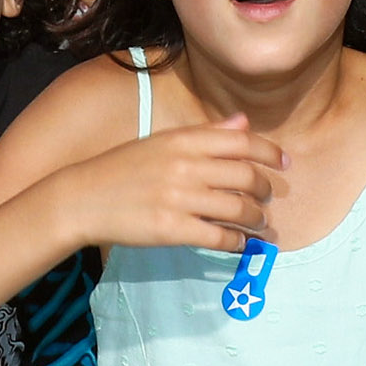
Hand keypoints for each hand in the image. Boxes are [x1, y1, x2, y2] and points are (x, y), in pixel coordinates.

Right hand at [60, 114, 282, 251]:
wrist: (81, 199)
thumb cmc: (122, 170)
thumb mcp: (162, 142)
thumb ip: (206, 133)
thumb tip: (243, 123)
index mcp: (183, 140)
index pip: (242, 141)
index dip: (270, 153)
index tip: (284, 164)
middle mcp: (185, 166)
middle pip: (246, 177)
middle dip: (265, 190)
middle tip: (267, 199)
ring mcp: (179, 199)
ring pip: (238, 208)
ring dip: (256, 219)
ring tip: (258, 223)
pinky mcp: (172, 229)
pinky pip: (219, 236)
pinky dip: (236, 241)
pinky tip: (238, 243)